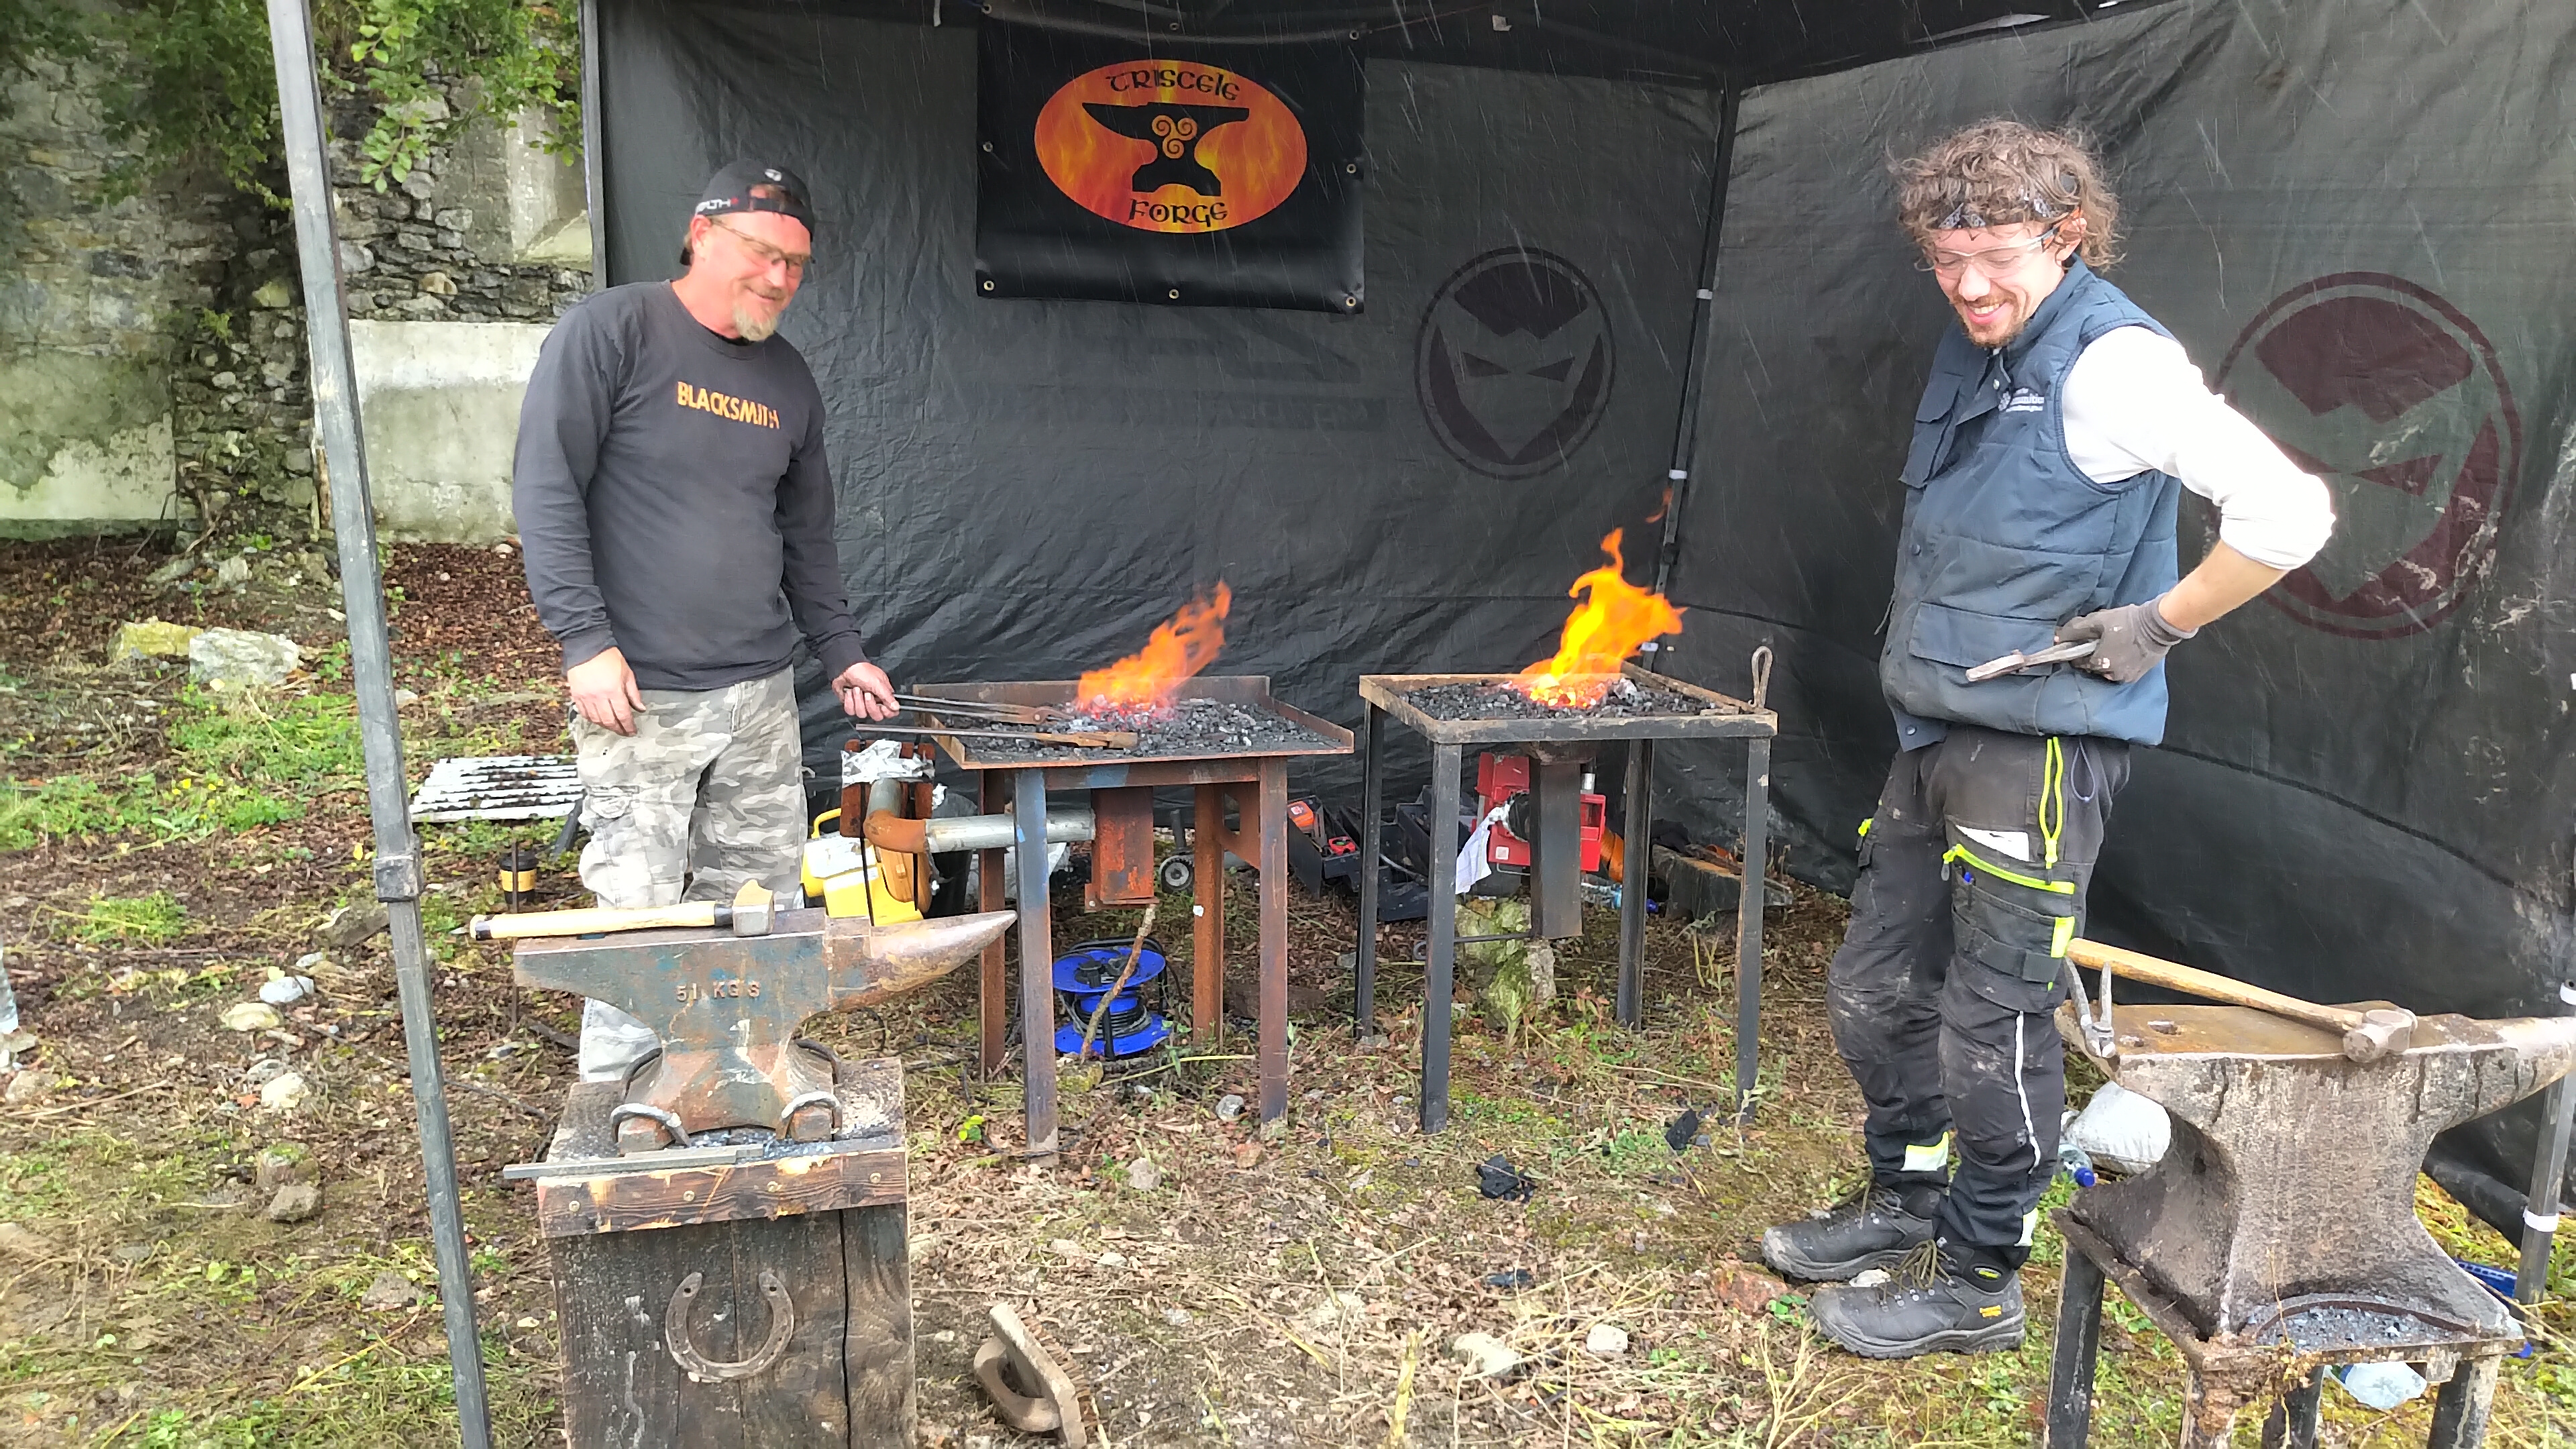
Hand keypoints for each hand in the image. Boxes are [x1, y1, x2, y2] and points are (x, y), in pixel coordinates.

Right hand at [566, 647, 644, 734]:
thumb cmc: (608, 657)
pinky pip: (584, 713)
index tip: (632, 731)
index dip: (628, 726)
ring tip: (612, 726)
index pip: (623, 715)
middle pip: (609, 721)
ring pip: (596, 719)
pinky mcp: (576, 695)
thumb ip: (633, 693)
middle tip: (624, 732)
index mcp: (613, 691)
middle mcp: (598, 697)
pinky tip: (598, 720)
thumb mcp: (627, 673)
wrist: (586, 646)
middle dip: (618, 729)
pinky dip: (592, 719)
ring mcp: (586, 697)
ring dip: (605, 726)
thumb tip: (640, 708)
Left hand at [833, 661, 897, 720]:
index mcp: (884, 697)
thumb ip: (887, 697)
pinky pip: (851, 711)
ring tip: (855, 688)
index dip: (887, 712)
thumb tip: (897, 708)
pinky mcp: (851, 706)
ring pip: (862, 714)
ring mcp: (862, 706)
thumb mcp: (878, 683)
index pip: (890, 713)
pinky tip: (848, 692)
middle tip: (867, 693)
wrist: (845, 669)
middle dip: (870, 705)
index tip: (881, 706)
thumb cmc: (864, 673)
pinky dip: (849, 700)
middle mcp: (875, 704)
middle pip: (876, 716)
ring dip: (858, 700)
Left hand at [2055, 596, 2194, 683]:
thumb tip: (2057, 637)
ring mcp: (2125, 677)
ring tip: (2112, 646)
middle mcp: (2111, 674)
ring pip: (2107, 671)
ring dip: (2106, 661)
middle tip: (2100, 641)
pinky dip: (2119, 664)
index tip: (2082, 643)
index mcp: (2099, 663)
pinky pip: (2121, 672)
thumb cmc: (2127, 622)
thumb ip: (2075, 629)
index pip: (2078, 662)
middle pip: (2093, 667)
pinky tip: (2123, 652)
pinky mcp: (2136, 676)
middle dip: (2093, 655)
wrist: (2158, 625)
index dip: (2078, 652)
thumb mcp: (2098, 620)